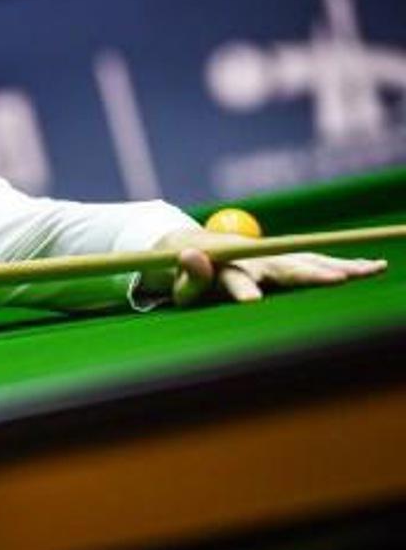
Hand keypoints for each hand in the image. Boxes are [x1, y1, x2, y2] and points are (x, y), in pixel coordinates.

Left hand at [139, 227, 386, 306]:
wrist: (192, 247)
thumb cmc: (184, 275)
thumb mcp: (179, 286)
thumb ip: (188, 276)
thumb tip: (191, 254)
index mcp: (225, 266)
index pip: (234, 279)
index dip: (242, 289)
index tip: (251, 302)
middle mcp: (254, 259)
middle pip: (286, 267)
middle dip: (311, 274)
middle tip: (339, 280)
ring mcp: (271, 257)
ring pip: (308, 261)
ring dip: (339, 265)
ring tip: (369, 269)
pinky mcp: (283, 259)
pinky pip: (314, 261)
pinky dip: (340, 264)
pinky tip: (370, 266)